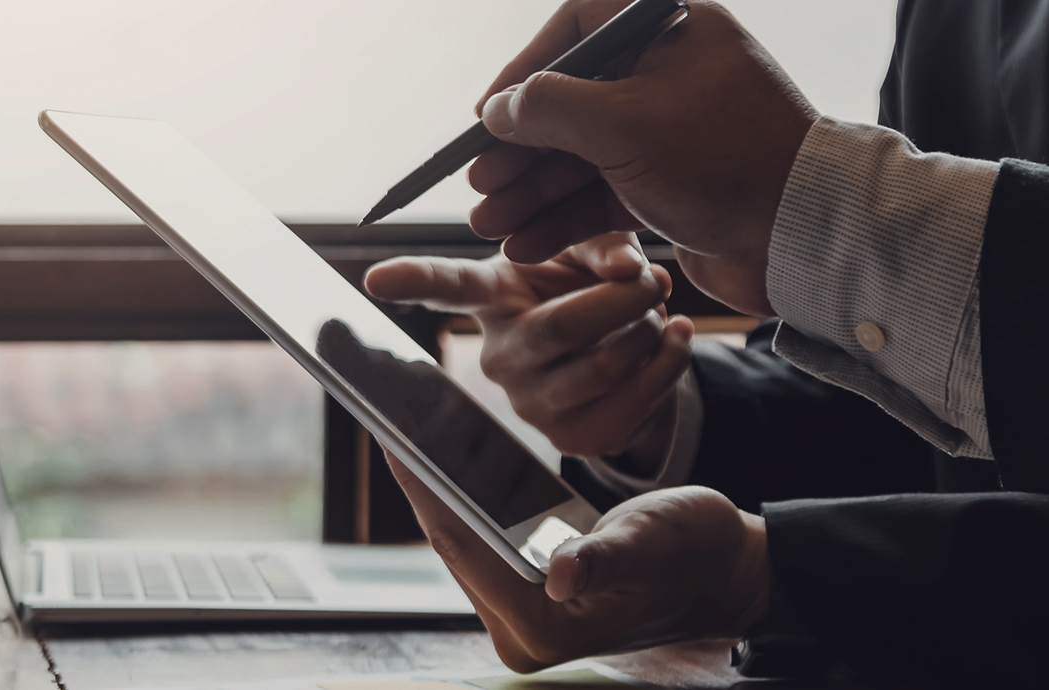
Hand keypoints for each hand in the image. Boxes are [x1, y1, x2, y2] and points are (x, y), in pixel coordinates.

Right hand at [364, 233, 692, 459]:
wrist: (626, 351)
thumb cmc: (593, 288)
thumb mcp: (593, 251)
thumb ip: (606, 244)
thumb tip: (629, 271)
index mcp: (492, 299)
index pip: (447, 287)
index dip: (411, 281)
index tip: (374, 278)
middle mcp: (498, 358)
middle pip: (562, 327)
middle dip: (625, 300)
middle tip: (655, 278)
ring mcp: (532, 406)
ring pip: (606, 366)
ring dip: (651, 332)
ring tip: (657, 313)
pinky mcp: (573, 440)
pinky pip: (634, 403)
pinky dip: (669, 365)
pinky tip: (674, 340)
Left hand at [385, 455, 769, 669]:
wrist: (726, 573)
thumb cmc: (699, 553)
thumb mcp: (654, 542)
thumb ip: (607, 558)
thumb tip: (563, 573)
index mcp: (545, 627)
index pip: (464, 546)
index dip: (425, 487)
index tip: (391, 434)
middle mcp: (522, 634)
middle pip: (453, 546)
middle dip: (422, 484)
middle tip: (388, 418)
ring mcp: (521, 621)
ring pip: (462, 543)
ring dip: (437, 491)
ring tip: (405, 430)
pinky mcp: (525, 600)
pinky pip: (481, 543)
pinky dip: (464, 502)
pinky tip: (443, 459)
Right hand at [467, 0, 815, 315]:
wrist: (808, 235)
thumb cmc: (726, 160)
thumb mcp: (622, 125)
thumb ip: (548, 108)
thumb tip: (498, 108)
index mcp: (669, 30)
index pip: (576, 28)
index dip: (523, 70)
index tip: (487, 114)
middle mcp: (669, 74)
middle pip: (569, 101)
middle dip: (518, 150)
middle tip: (479, 183)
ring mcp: (670, 132)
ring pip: (581, 154)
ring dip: (531, 192)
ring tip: (489, 225)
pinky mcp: (672, 184)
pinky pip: (603, 193)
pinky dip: (565, 218)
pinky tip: (526, 243)